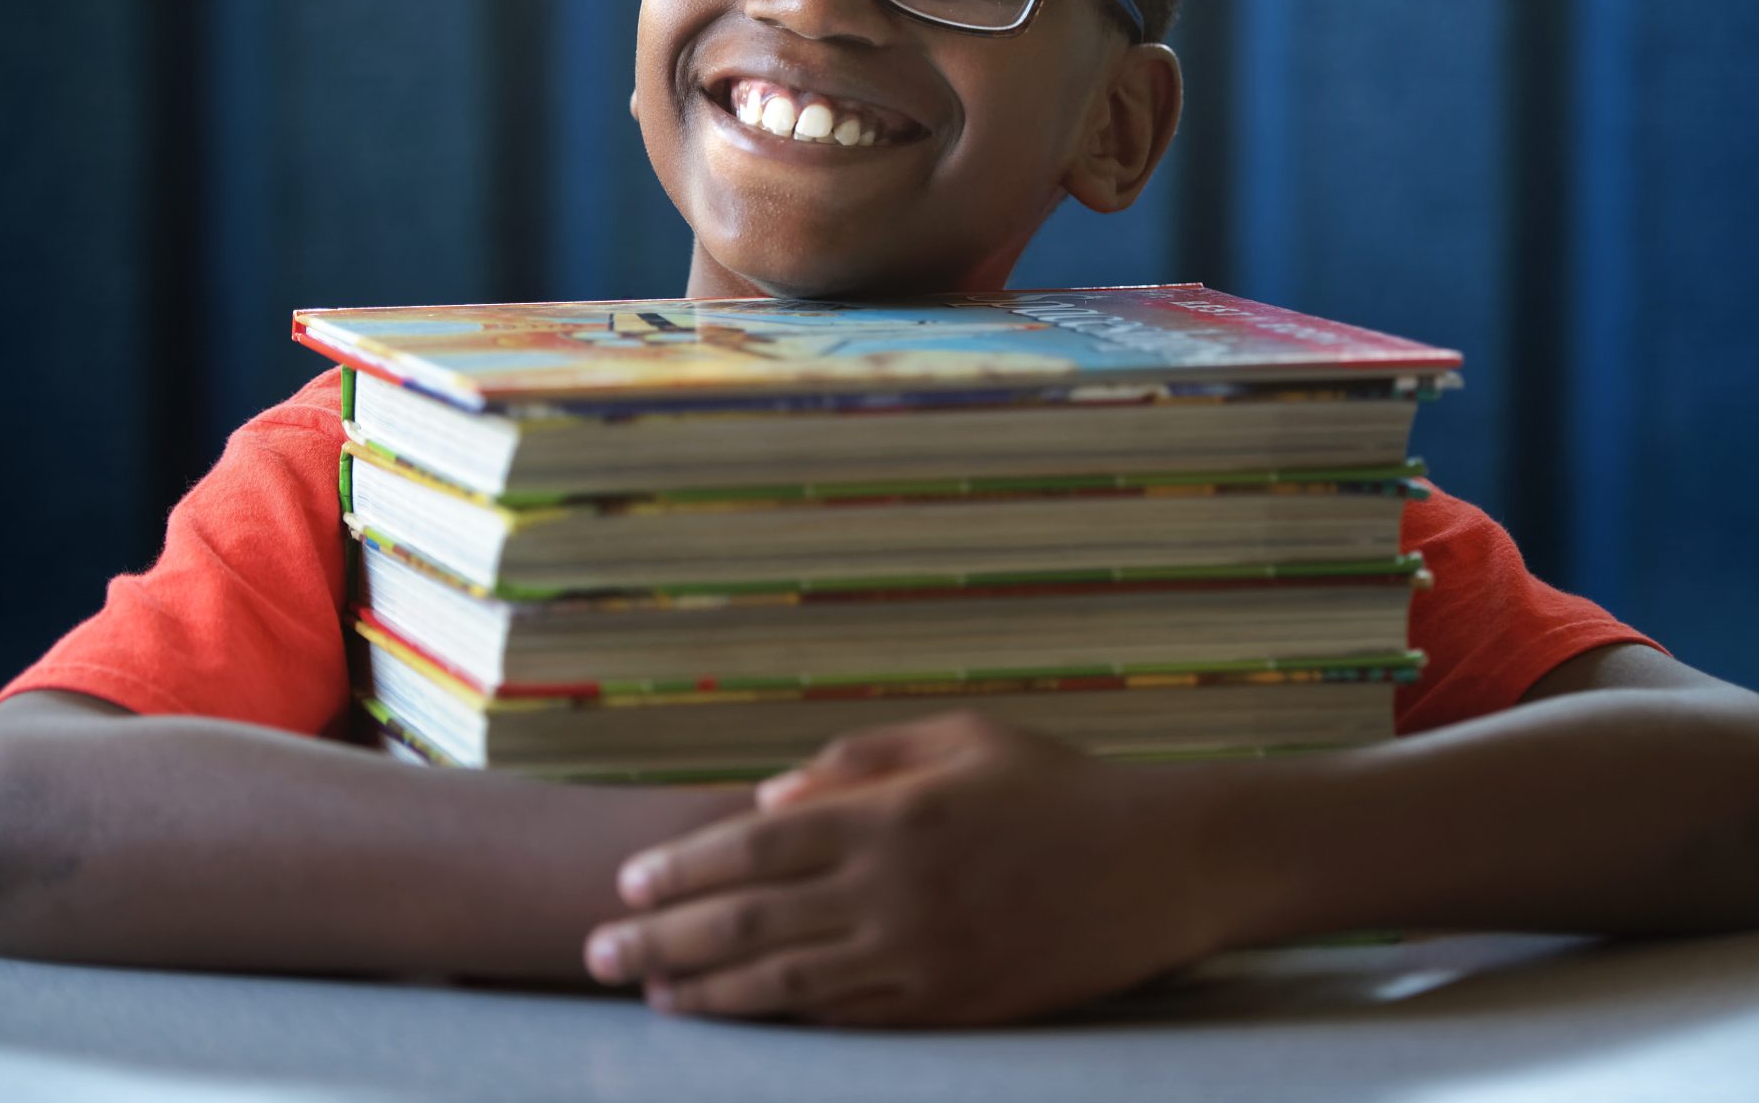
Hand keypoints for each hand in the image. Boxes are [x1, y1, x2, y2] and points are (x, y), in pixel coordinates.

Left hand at [581, 709, 1228, 1026]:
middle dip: (663, 942)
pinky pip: (851, 1019)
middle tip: (597, 958)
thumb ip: (858, 763)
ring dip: (709, 994)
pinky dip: (788, 1019)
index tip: (625, 886)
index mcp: (891, 816)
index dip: (679, 869)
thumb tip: (766, 804)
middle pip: (749, 923)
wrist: (1161, 864)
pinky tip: (744, 1018)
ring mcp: (923, 958)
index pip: (753, 849)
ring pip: (787, 985)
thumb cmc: (1057, 786)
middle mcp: (895, 891)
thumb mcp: (960, 739)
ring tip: (653, 999)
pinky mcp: (953, 1007)